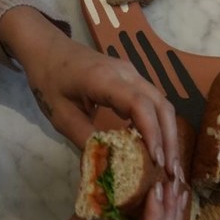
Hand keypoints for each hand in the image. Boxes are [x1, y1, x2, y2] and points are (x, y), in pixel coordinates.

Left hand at [0, 6, 180, 176]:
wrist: (47, 48)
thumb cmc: (49, 80)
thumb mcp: (60, 115)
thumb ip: (85, 140)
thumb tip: (106, 169)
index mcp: (105, 80)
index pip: (139, 105)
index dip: (151, 133)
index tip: (156, 161)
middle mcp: (127, 74)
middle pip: (161, 105)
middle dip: (169, 139)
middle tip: (172, 171)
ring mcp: (133, 74)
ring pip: (161, 103)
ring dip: (168, 133)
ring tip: (169, 164)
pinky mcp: (132, 79)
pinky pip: (153, 102)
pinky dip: (159, 124)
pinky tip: (156, 146)